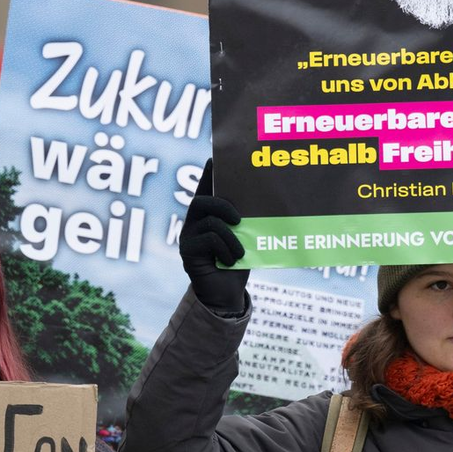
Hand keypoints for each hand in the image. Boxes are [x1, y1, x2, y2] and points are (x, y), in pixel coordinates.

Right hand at [179, 159, 248, 312]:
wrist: (228, 293)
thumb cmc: (240, 261)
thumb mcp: (247, 236)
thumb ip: (247, 219)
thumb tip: (265, 199)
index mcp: (209, 216)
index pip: (207, 189)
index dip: (209, 174)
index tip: (214, 157)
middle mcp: (194, 223)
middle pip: (202, 201)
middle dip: (223, 205)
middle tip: (239, 219)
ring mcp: (188, 237)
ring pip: (211, 222)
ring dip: (232, 237)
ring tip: (240, 252)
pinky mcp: (187, 252)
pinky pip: (209, 240)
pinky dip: (226, 249)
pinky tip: (231, 261)